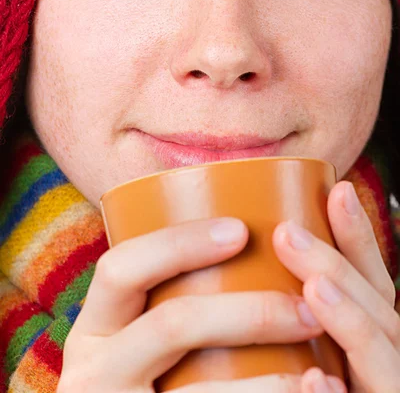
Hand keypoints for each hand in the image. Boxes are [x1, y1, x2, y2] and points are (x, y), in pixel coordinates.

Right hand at [57, 216, 343, 391]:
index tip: (241, 230)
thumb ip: (170, 301)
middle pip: (172, 324)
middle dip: (249, 312)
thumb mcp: (137, 337)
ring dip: (271, 382)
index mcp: (94, 327)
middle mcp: (94, 370)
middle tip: (307, 311)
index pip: (121, 268)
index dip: (178, 244)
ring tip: (322, 371)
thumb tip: (245, 236)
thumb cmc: (146, 374)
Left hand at [273, 180, 399, 392]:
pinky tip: (316, 379)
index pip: (373, 283)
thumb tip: (259, 246)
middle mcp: (387, 362)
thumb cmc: (305, 380)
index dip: (359, 237)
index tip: (339, 190)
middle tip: (288, 233)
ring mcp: (381, 388)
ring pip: (378, 359)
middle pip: (376, 312)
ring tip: (315, 288)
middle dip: (338, 268)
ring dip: (350, 322)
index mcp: (374, 337)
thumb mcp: (309, 342)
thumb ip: (295, 309)